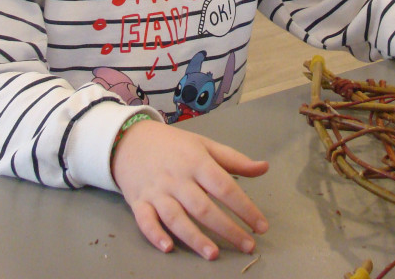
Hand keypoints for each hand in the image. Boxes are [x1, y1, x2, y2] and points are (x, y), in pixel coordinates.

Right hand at [111, 119, 269, 259]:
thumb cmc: (174, 146)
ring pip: (176, 218)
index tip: (262, 226)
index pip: (225, 187)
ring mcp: (157, 191)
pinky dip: (155, 235)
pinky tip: (168, 248)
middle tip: (248, 246)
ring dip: (194, 237)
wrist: (131, 140)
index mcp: (196, 161)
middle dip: (227, 228)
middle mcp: (177, 178)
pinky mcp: (138, 202)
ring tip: (214, 254)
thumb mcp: (204, 145)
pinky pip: (145, 221)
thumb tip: (264, 168)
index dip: (245, 207)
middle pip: (203, 207)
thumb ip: (234, 159)